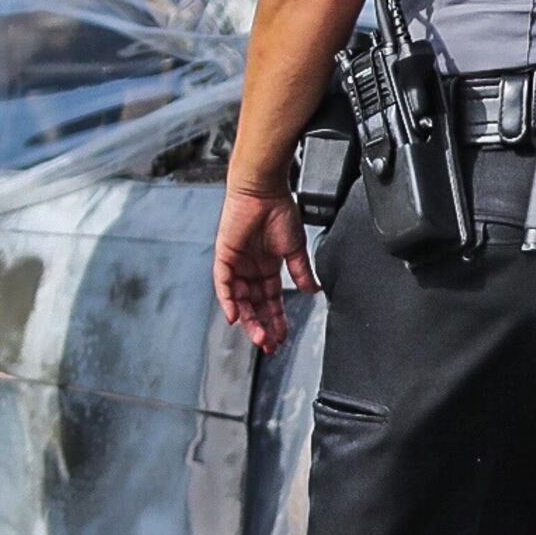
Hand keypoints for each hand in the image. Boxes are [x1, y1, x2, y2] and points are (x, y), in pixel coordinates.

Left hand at [213, 182, 317, 351]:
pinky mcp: (225, 256)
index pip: (271, 300)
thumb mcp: (295, 248)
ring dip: (248, 319)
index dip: (276, 320)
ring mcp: (237, 263)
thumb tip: (311, 290)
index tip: (281, 336)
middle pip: (255, 305)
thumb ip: (301, 271)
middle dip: (262, 326)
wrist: (264, 190)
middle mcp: (251, 268)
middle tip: (269, 344)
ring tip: (258, 336)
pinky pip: (224, 284)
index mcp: (268, 266)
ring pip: (240, 299)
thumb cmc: (279, 210)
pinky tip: (234, 316)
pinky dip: (228, 301)